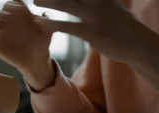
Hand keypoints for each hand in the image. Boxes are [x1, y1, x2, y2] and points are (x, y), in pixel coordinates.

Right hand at [0, 0, 55, 90]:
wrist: (36, 59)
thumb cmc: (42, 43)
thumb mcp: (48, 32)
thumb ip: (46, 23)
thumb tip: (37, 19)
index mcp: (21, 13)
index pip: (13, 2)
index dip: (16, 4)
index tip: (23, 10)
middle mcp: (10, 19)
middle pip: (3, 4)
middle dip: (6, 10)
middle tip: (14, 16)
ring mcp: (2, 30)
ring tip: (9, 25)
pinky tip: (6, 38)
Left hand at [33, 0, 158, 64]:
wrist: (139, 44)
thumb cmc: (124, 27)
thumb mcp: (113, 7)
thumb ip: (100, 1)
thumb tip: (90, 1)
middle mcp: (98, 1)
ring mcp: (95, 16)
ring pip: (65, 4)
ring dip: (47, 1)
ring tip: (35, 1)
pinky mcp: (91, 32)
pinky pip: (66, 26)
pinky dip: (51, 24)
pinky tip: (40, 23)